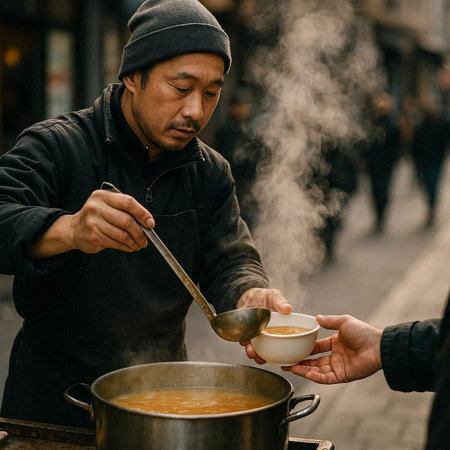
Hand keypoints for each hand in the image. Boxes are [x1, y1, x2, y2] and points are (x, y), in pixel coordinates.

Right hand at [29, 189, 154, 257]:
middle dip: (140, 232)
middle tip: (145, 238)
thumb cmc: (97, 216)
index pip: (128, 202)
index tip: (150, 223)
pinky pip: (116, 243)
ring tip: (139, 244)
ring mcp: (93, 223)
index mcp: (102, 196)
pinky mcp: (93, 237)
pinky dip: (126, 247)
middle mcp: (96, 207)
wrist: (75, 229)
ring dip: (134, 241)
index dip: (142, 213)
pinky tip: (130, 246)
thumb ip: (126, 210)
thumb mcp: (108, 205)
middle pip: (126, 220)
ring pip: (122, 235)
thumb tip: (147, 222)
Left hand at [238, 287, 292, 364]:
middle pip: (270, 350)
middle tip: (263, 357)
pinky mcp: (245, 333)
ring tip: (251, 351)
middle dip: (266, 356)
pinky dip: (244, 343)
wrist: (247, 294)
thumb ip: (280, 302)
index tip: (282, 355)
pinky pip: (245, 342)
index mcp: (278, 329)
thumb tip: (288, 308)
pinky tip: (244, 341)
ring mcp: (257, 335)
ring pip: (257, 349)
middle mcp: (268, 335)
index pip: (283, 343)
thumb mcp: (274, 297)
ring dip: (254, 353)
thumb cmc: (264, 296)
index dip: (284, 351)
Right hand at [281, 314, 382, 383]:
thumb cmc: (364, 333)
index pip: (316, 347)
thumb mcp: (344, 321)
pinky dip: (314, 376)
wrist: (378, 346)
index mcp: (336, 343)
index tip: (292, 348)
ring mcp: (338, 366)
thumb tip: (316, 317)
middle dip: (299, 361)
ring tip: (290, 367)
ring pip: (316, 370)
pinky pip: (325, 378)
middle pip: (313, 360)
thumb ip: (329, 321)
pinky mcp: (342, 376)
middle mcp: (336, 356)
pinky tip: (304, 373)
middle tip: (286, 361)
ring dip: (303, 369)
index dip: (304, 348)